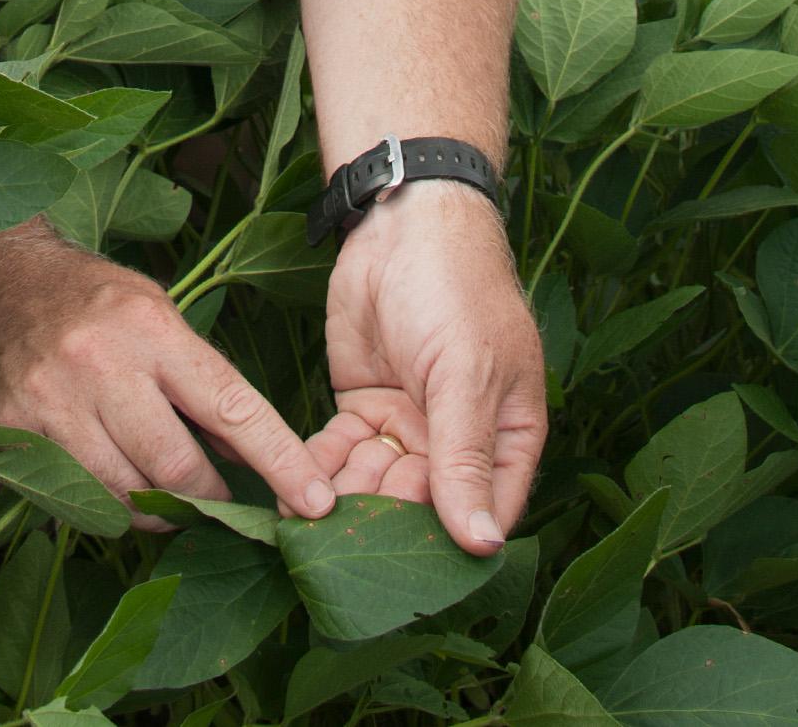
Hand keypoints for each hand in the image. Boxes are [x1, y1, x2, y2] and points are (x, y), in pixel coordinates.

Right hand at [0, 228, 338, 527]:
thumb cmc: (92, 299)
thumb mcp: (158, 314)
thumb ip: (199, 379)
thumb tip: (244, 451)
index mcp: (152, 330)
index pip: (232, 407)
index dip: (279, 461)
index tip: (314, 502)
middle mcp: (102, 367)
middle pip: (176, 467)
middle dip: (210, 498)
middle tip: (221, 503)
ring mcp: (51, 404)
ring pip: (124, 493)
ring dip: (158, 510)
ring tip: (168, 499)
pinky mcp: (11, 433)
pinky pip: (74, 496)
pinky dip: (105, 505)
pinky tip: (113, 486)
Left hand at [307, 177, 547, 553]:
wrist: (402, 222)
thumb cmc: (456, 290)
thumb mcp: (466, 377)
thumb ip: (466, 461)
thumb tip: (483, 545)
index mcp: (508, 433)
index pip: (486, 511)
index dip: (452, 547)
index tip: (406, 574)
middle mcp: (460, 438)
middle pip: (422, 508)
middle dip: (381, 526)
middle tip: (336, 550)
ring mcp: (410, 424)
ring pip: (376, 487)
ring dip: (342, 506)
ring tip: (304, 524)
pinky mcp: (364, 408)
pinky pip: (340, 457)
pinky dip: (317, 473)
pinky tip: (290, 492)